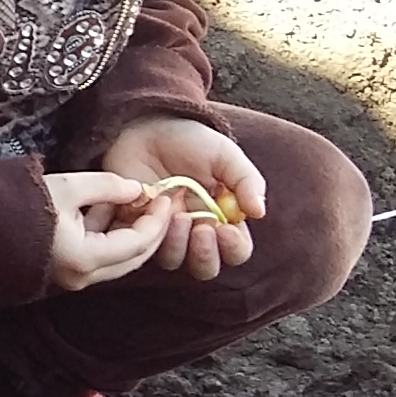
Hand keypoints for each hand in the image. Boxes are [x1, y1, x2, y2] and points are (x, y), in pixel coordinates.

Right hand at [43, 170, 174, 292]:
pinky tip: (108, 210)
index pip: (137, 244)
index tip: (163, 198)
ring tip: (133, 203)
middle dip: (151, 231)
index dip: (156, 220)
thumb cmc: (20, 204)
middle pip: (133, 258)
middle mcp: (82, 276)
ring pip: (119, 260)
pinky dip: (111, 236)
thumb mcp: (68, 186)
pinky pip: (101, 258)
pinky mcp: (67, 272)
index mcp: (84, 258)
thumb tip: (136, 189)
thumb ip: (107, 185)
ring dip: (132, 233)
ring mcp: (74, 278)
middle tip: (159, 205)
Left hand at [99, 115, 264, 280]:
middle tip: (203, 228)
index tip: (227, 229)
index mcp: (222, 217)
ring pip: (175, 261)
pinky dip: (151, 234)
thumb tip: (259, 213)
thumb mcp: (224, 155)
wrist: (144, 128)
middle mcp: (195, 231)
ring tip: (177, 214)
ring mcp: (164, 231)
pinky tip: (154, 207)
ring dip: (179, 244)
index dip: (234, 247)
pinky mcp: (137, 227)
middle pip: (207, 268)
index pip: (236, 249)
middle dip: (206, 255)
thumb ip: (246, 181)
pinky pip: (144, 248)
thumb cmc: (188, 140)